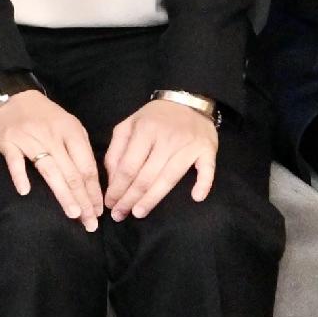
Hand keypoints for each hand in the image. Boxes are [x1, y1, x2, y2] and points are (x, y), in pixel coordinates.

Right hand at [0, 88, 101, 227]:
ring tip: (73, 214)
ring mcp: (29, 138)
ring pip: (50, 170)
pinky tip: (25, 191)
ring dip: (63, 193)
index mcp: (71, 131)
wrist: (10, 95)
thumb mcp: (67, 124)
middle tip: (90, 222)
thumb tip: (91, 180)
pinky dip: (20, 175)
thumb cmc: (42, 115)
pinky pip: (15, 161)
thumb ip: (78, 148)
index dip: (94, 191)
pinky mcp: (8, 141)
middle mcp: (52, 135)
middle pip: (72, 172)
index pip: (87, 166)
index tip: (98, 212)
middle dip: (83, 199)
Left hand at [102, 97, 221, 219]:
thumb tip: (112, 180)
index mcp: (145, 130)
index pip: (128, 166)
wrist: (188, 101)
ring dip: (153, 199)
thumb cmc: (155, 118)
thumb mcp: (129, 125)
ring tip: (138, 213)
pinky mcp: (207, 149)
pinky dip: (203, 183)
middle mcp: (166, 138)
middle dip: (130, 198)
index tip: (110, 203)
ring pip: (169, 178)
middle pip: (146, 176)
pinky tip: (196, 197)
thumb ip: (117, 150)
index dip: (118, 188)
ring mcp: (188, 144)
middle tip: (120, 215)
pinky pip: (207, 169)